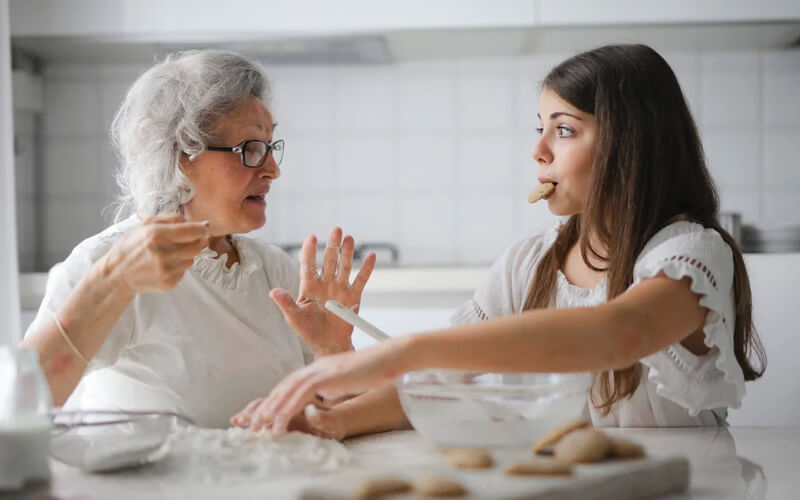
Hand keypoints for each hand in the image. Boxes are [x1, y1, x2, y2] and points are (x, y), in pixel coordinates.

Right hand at [103, 214, 208, 293]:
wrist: (117, 274)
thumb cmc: (130, 247)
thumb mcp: (144, 225)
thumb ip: (170, 219)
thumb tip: (194, 221)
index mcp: (156, 235)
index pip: (193, 231)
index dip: (202, 229)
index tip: (203, 228)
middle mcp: (163, 254)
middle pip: (197, 246)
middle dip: (198, 240)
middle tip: (191, 238)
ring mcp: (167, 271)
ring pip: (192, 259)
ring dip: (188, 254)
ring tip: (172, 252)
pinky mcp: (169, 283)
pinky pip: (184, 271)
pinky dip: (180, 266)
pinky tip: (166, 264)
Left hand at [230, 338, 408, 433]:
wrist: (389, 357)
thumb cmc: (376, 369)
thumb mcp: (350, 378)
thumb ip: (335, 384)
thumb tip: (327, 395)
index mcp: (321, 367)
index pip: (292, 383)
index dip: (277, 398)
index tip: (267, 414)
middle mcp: (317, 366)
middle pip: (285, 385)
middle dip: (268, 405)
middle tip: (254, 423)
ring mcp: (321, 369)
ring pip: (288, 390)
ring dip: (273, 409)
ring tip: (262, 426)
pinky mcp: (327, 375)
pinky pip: (301, 393)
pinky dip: (288, 407)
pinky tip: (280, 419)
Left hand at [271, 227, 375, 355]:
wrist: (328, 343)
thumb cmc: (309, 330)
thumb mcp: (294, 317)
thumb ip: (286, 303)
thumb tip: (272, 291)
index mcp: (309, 286)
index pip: (308, 264)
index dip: (309, 250)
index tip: (312, 237)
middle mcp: (325, 284)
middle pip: (329, 260)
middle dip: (332, 245)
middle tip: (336, 229)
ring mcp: (340, 289)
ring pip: (344, 266)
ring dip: (347, 252)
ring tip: (349, 238)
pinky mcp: (353, 297)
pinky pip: (361, 280)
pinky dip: (366, 269)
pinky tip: (370, 256)